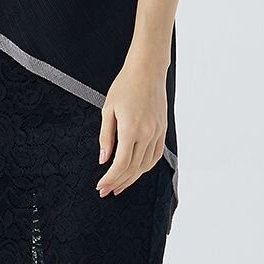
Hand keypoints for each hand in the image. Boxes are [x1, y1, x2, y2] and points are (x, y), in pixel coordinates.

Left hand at [94, 55, 167, 196]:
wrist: (147, 72)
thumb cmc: (125, 86)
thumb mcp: (108, 109)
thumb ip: (106, 136)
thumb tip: (104, 158)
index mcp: (131, 129)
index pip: (121, 163)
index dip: (110, 178)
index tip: (101, 185)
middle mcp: (147, 134)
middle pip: (133, 168)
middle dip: (118, 182)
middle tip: (106, 191)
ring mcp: (157, 133)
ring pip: (146, 166)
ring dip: (132, 178)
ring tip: (119, 185)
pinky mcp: (163, 131)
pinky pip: (155, 156)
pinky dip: (145, 168)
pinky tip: (136, 172)